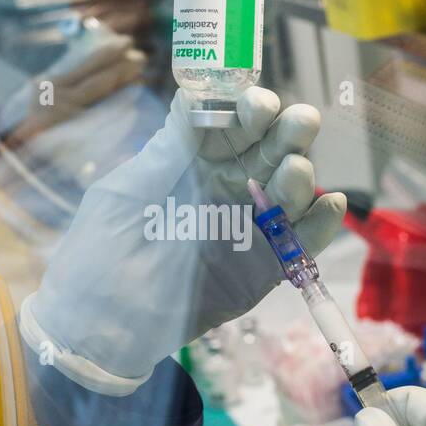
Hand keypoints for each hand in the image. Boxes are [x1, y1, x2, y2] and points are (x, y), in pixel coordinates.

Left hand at [20, 86, 345, 392]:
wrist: (96, 327)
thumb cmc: (98, 254)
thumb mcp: (126, 194)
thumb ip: (165, 153)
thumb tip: (195, 98)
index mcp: (192, 161)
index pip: (233, 122)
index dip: (249, 108)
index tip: (254, 105)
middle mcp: (226, 186)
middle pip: (270, 148)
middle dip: (288, 131)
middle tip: (297, 123)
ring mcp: (247, 226)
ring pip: (289, 190)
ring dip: (301, 174)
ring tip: (294, 171)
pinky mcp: (262, 268)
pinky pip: (300, 241)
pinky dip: (320, 224)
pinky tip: (328, 205)